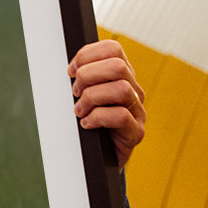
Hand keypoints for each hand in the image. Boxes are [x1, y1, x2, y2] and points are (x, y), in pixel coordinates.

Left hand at [68, 40, 145, 167]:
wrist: (99, 159)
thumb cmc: (89, 124)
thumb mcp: (83, 96)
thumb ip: (81, 79)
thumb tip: (68, 68)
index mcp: (121, 76)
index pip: (112, 49)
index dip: (87, 55)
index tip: (71, 71)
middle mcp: (134, 90)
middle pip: (118, 66)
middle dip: (88, 76)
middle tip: (75, 93)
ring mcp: (138, 111)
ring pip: (121, 89)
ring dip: (92, 98)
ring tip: (80, 110)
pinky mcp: (136, 132)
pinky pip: (121, 116)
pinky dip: (97, 118)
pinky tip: (87, 124)